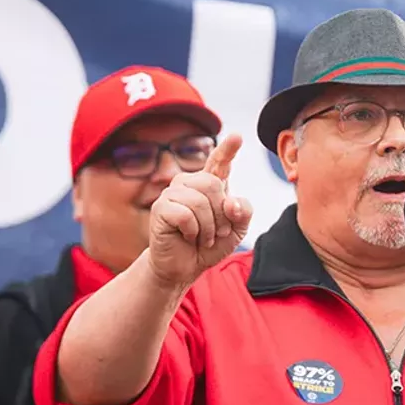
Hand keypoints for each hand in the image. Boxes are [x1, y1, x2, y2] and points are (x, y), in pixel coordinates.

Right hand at [147, 134, 253, 288]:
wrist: (186, 267)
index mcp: (209, 185)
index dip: (227, 150)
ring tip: (203, 237)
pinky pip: (186, 215)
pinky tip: (187, 237)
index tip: (237, 137)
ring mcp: (172, 194)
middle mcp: (189, 184)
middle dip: (221, 214)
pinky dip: (193, 231)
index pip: (219, 163)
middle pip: (213, 185)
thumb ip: (243, 211)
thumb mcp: (237, 229)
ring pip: (199, 201)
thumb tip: (230, 201)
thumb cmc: (210, 244)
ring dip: (208, 227)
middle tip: (217, 232)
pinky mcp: (161, 208)